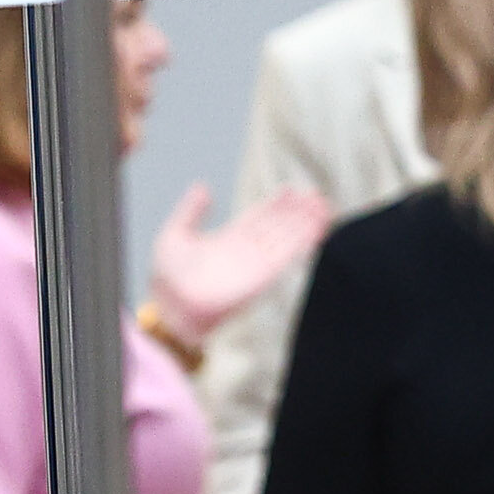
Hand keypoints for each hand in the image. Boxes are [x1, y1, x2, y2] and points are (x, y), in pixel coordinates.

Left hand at [147, 180, 332, 341]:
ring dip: (307, 222)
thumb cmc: (168, 278)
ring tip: (324, 206)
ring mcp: (257, 262)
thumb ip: (190, 210)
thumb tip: (203, 186)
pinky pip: (289, 255)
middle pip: (279, 225)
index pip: (258, 217)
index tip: (290, 190)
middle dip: (298, 211)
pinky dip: (304, 241)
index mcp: (229, 238)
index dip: (275, 205)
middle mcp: (247, 249)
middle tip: (316, 194)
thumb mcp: (174, 234)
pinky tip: (318, 228)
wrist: (174, 308)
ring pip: (288, 237)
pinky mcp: (264, 275)